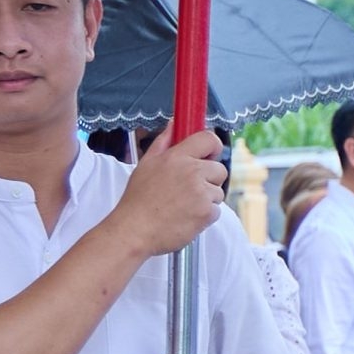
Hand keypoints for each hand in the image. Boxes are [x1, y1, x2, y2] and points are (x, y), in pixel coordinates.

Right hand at [111, 127, 226, 257]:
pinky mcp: (207, 213)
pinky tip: (185, 217)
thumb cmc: (138, 198)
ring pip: (218, 192)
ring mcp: (202, 193)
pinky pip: (216, 210)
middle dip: (209, 179)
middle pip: (220, 169)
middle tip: (187, 190)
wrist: (133, 231)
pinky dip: (204, 216)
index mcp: (177, 157)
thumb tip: (175, 123)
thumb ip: (163, 142)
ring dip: (206, 199)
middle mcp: (192, 172)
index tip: (209, 155)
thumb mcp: (146, 164)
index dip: (213, 147)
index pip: (209, 139)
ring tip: (181, 205)